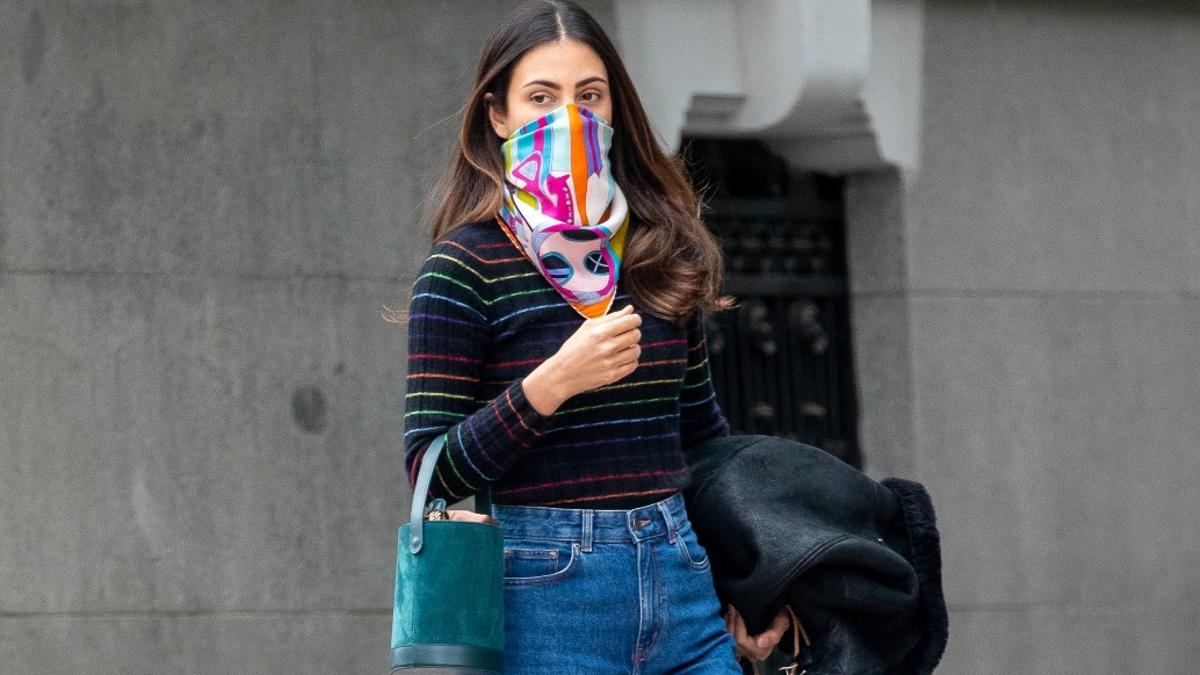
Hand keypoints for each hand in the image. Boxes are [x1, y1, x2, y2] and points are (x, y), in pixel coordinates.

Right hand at [525, 305, 641, 413]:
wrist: (562, 374)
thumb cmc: (574, 347)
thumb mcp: (588, 327)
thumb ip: (611, 317)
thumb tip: (630, 309)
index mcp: (600, 332)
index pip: (631, 321)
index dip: (635, 319)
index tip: (632, 321)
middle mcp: (607, 347)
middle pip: (636, 335)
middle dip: (633, 332)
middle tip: (624, 335)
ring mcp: (610, 363)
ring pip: (636, 350)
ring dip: (632, 347)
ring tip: (622, 348)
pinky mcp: (613, 376)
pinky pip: (633, 365)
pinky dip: (630, 360)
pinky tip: (620, 358)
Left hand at [724, 603, 789, 663]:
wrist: (779, 619)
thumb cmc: (780, 620)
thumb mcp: (781, 624)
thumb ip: (773, 634)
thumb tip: (760, 643)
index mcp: (761, 653)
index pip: (741, 641)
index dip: (737, 624)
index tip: (737, 610)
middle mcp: (751, 655)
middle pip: (733, 641)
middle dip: (731, 622)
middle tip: (731, 607)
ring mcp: (743, 652)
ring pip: (727, 640)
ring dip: (727, 624)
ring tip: (730, 610)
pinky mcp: (738, 647)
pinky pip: (726, 638)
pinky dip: (726, 626)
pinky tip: (728, 616)